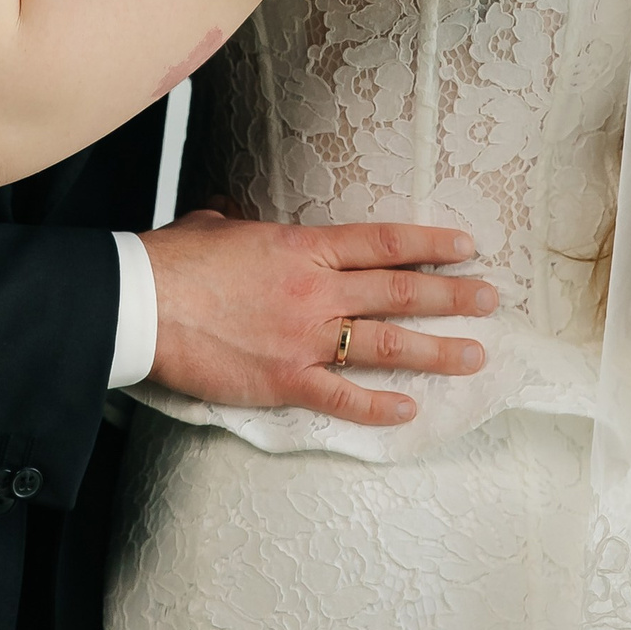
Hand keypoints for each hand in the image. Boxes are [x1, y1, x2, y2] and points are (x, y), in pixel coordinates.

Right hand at [142, 209, 496, 427]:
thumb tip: (238, 219)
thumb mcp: (217, 227)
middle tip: (490, 299)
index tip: (466, 245)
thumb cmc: (172, 261)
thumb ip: (242, 225)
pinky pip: (343, 396)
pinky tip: (409, 410)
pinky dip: (379, 405)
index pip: (383, 242)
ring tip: (475, 355)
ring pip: (387, 344)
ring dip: (437, 350)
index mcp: (303, 247)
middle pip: (400, 291)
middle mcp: (315, 291)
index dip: (430, 242)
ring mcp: (304, 338)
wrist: (139, 302)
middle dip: (452, 295)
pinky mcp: (284, 380)